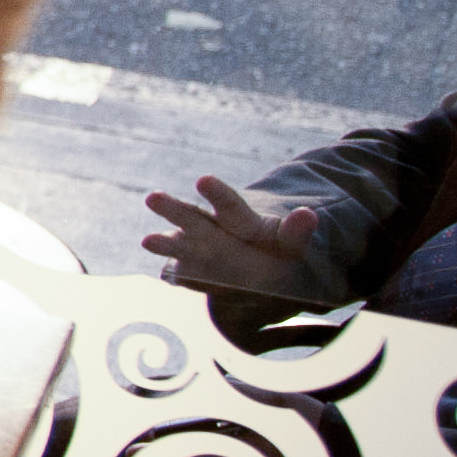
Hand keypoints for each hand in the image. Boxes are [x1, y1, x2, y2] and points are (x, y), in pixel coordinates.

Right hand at [140, 176, 334, 298]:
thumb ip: (297, 231)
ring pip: (180, 245)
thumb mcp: (291, 241)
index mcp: (237, 220)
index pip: (228, 205)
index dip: (217, 194)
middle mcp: (210, 231)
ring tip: (147, 241)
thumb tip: (308, 215)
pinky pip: (183, 276)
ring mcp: (198, 253)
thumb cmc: (274, 250)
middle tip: (152, 197)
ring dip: (165, 244)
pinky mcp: (191, 274)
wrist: (259, 266)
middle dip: (172, 209)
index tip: (203, 180)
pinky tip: (170, 277)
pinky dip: (178, 277)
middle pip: (191, 218)